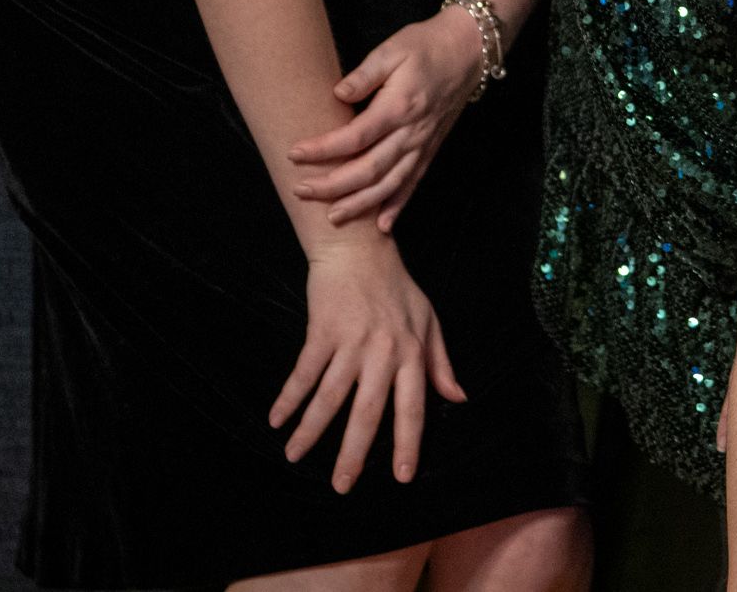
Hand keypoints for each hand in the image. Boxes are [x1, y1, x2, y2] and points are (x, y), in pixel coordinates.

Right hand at [272, 235, 461, 490]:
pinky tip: (276, 420)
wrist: (360, 249)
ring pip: (329, 397)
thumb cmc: (397, 287)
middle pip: (366, 412)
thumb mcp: (429, 322)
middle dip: (353, 453)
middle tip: (342, 486)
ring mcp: (350, 342)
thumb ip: (440, 363)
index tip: (402, 477)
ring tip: (294, 458)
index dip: (408, 443)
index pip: (412, 407)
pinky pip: (303, 373)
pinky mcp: (322, 331)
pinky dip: (288, 398)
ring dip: (310, 431)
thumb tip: (459, 398)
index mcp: (411, 353)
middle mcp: (382, 352)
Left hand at [289, 7, 488, 232]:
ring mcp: (423, 144)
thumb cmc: (425, 46)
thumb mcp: (392, 49)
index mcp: (399, 106)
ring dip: (360, 204)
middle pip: (369, 168)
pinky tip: (381, 226)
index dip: (324, 149)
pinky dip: (398, 206)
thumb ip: (365, 74)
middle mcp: (412, 132)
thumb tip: (338, 94)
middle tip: (301, 190)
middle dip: (333, 185)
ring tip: (332, 216)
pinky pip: (413, 184)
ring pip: (390, 184)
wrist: (467, 52)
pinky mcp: (430, 150)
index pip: (356, 136)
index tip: (295, 154)